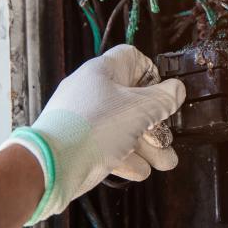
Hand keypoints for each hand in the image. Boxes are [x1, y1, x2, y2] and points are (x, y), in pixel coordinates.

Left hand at [4, 45, 184, 224]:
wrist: (51, 167)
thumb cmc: (93, 129)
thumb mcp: (139, 110)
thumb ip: (163, 99)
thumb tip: (177, 89)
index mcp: (102, 72)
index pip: (132, 58)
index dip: (151, 74)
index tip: (163, 94)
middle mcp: (91, 91)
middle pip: (132, 100)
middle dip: (156, 123)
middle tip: (167, 137)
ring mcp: (83, 119)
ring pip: (123, 128)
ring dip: (147, 146)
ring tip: (164, 162)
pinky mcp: (79, 144)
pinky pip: (107, 147)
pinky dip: (126, 158)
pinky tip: (140, 170)